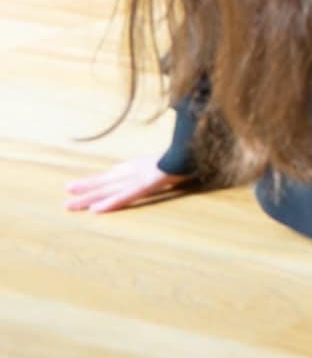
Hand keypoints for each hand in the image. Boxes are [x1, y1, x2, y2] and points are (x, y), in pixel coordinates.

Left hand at [63, 155, 185, 214]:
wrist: (200, 148)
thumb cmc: (191, 151)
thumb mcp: (176, 156)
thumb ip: (168, 159)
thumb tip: (170, 158)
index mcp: (142, 164)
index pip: (114, 174)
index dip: (96, 179)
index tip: (77, 184)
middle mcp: (136, 170)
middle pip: (107, 182)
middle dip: (86, 189)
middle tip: (66, 197)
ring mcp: (141, 176)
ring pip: (110, 190)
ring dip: (89, 198)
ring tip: (69, 205)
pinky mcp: (148, 184)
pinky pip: (127, 196)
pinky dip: (111, 202)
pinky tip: (96, 210)